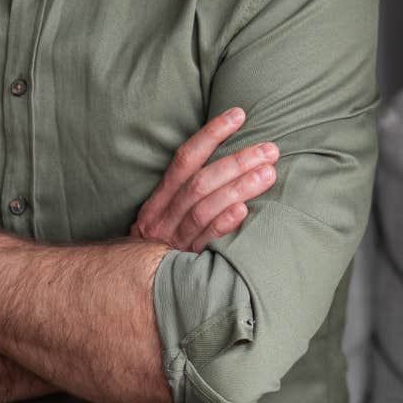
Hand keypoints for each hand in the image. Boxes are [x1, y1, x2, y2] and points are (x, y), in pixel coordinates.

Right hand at [130, 107, 277, 252]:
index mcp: (160, 199)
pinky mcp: (185, 263)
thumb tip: (234, 159)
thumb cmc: (162, 244)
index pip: (185, 159)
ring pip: (204, 208)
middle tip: (269, 150)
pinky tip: (243, 210)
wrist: (133, 288)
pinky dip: (223, 224)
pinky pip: (204, 241)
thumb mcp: (168, 215)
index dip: (212, 134)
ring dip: (238, 188)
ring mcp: (173, 241)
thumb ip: (191, 191)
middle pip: (200, 183)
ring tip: (268, 174)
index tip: (239, 115)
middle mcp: (163, 217)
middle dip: (236, 162)